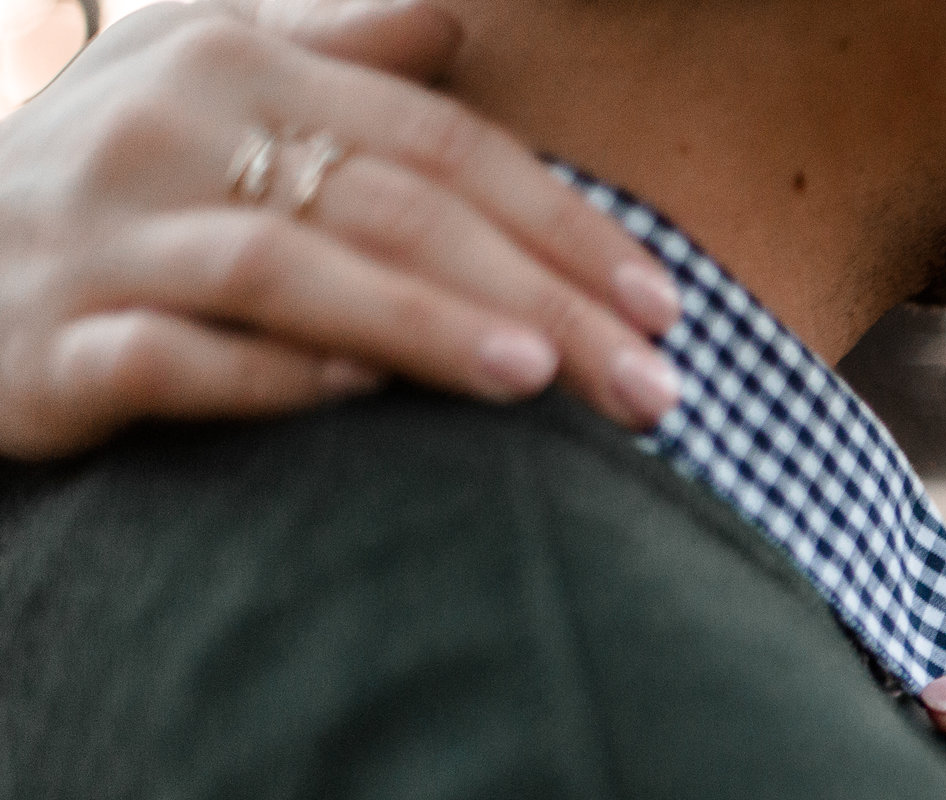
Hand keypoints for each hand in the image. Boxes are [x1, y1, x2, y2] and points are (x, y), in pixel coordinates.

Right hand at [0, 0, 680, 461]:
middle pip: (391, 208)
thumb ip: (329, 53)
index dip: (561, 222)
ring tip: (542, 380)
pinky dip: (270, 376)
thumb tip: (451, 23)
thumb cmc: (110, 191)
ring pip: (288, 272)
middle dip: (540, 297)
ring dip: (425, 326)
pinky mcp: (44, 343)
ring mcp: (96, 236)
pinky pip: (170, 357)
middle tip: (654, 384)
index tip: (665, 305)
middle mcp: (161, 130)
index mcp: (227, 62)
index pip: (436, 141)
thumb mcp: (202, 89)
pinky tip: (362, 397)